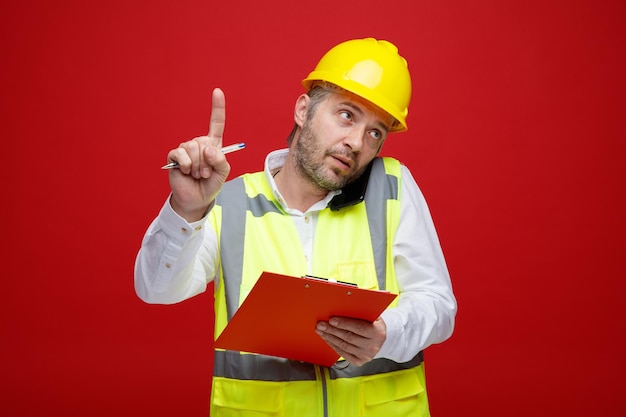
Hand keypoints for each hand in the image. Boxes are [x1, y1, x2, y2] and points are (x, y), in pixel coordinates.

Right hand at [166, 88, 230, 220]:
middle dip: (207, 162)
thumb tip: (209, 149)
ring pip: (193, 148)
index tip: (217, 91)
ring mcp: (186, 149)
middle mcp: (199, 143)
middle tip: (205, 174)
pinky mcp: (175, 156)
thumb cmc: (210, 185)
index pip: (216, 123)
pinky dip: (186, 164)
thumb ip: (221, 160)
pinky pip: (180, 153)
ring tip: (197, 174)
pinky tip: (185, 171)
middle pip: (204, 142)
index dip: (217, 107)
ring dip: (197, 166)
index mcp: (213, 144)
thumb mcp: (223, 174)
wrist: (195, 199)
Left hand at [315, 316, 386, 365]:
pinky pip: (343, 353)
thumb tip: (344, 307)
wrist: (381, 341)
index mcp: (377, 332)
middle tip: (321, 325)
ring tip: (321, 331)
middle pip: (348, 337)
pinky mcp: (359, 361)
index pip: (358, 328)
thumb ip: (361, 313)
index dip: (343, 324)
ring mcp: (365, 355)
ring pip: (343, 346)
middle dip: (332, 330)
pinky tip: (328, 339)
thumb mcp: (373, 317)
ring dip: (330, 337)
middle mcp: (372, 345)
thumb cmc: (374, 325)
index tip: (331, 320)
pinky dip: (333, 345)